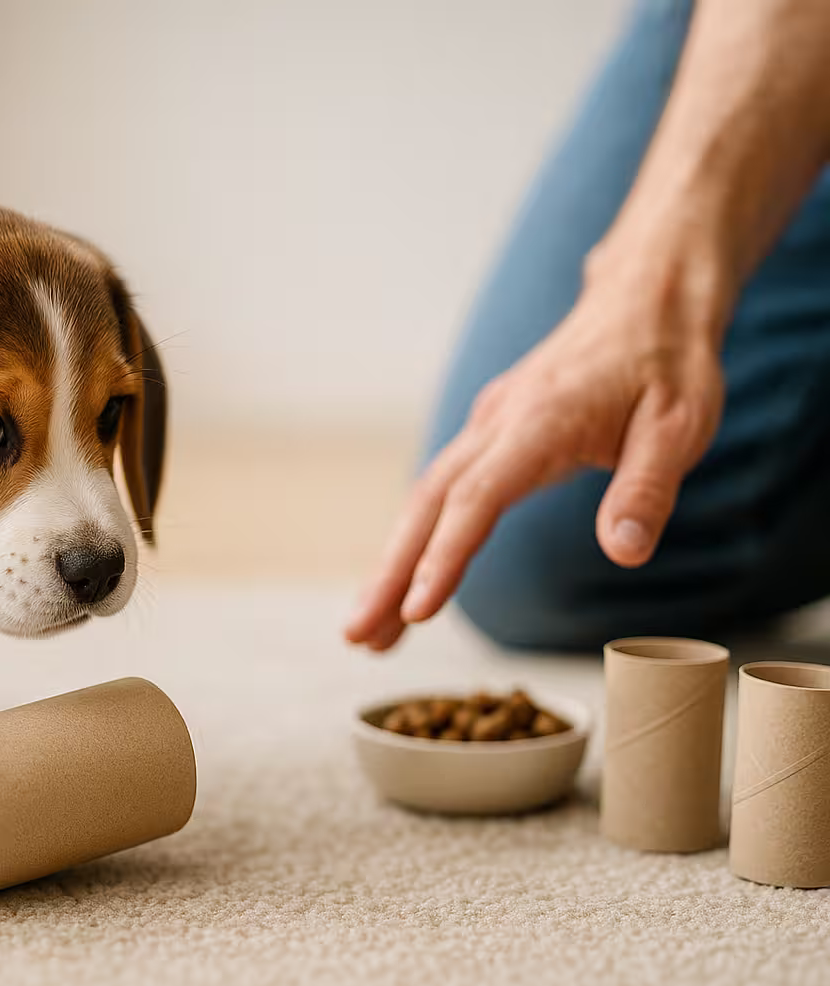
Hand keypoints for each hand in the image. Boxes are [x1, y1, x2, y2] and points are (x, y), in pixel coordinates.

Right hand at [345, 271, 725, 651]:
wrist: (645, 297)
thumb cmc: (668, 362)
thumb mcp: (680, 427)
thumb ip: (646, 490)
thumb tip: (623, 555)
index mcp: (539, 423)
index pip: (476, 499)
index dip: (444, 557)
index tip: (416, 611)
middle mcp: (497, 423)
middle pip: (426, 505)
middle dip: (388, 574)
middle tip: (357, 635)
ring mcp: (487, 425)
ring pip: (425, 499)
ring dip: (392, 564)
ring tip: (370, 629)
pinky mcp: (490, 432)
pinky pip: (440, 489)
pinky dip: (416, 537)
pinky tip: (406, 576)